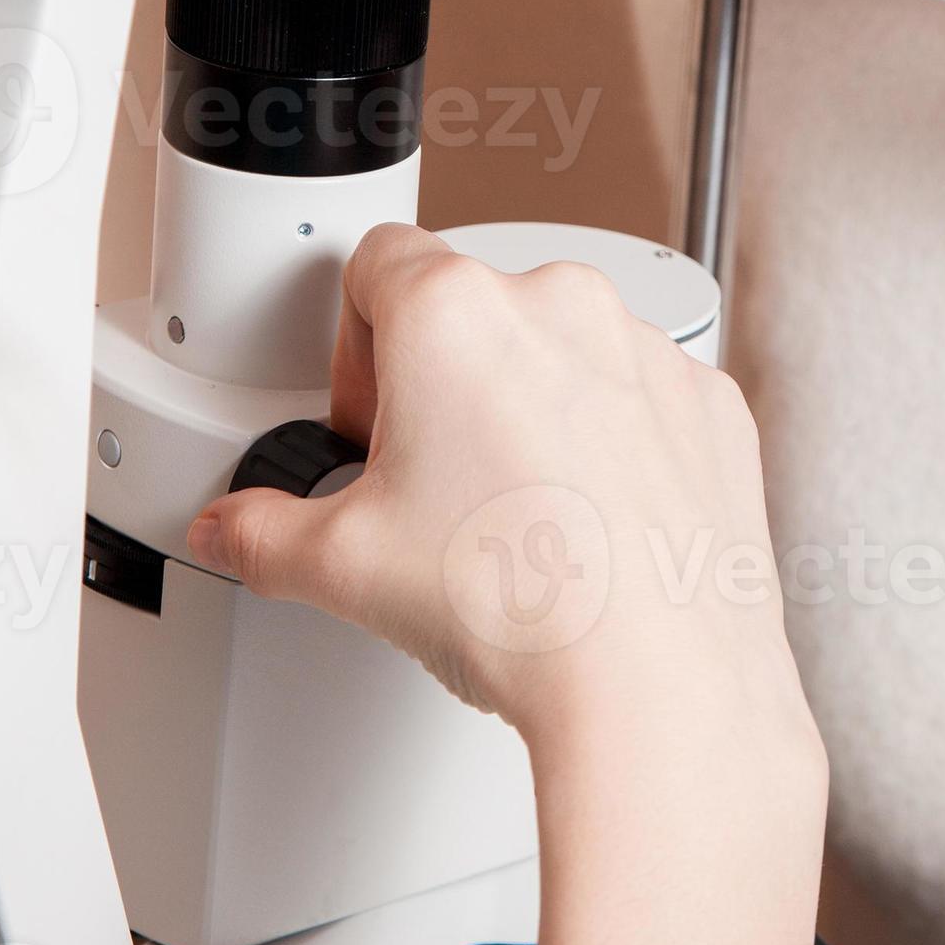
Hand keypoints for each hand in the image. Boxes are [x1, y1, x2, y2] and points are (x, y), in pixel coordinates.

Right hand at [185, 223, 815, 765]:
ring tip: (514, 518)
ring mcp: (647, 350)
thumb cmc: (521, 607)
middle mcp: (560, 305)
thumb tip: (233, 531)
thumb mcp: (342, 569)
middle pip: (471, 309)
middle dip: (438, 385)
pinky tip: (590, 528)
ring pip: (562, 352)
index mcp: (454, 312)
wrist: (656, 682)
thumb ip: (262, 533)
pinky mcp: (711, 403)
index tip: (366, 421)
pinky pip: (641, 398)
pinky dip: (613, 444)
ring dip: (529, 408)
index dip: (352, 346)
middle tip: (428, 484)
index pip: (374, 262)